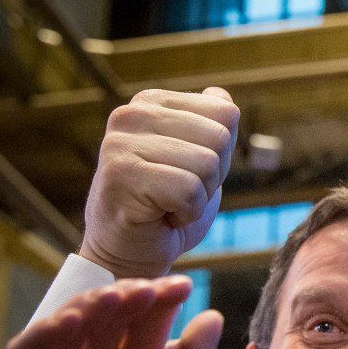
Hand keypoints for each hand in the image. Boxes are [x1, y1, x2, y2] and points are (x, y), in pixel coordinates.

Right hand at [0, 277, 221, 348]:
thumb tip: (210, 319)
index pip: (148, 328)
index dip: (162, 302)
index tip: (184, 286)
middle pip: (108, 322)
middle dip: (127, 301)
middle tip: (147, 291)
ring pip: (65, 333)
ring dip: (87, 311)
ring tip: (112, 300)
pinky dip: (43, 338)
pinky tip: (66, 325)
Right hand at [79, 87, 239, 278]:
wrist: (129, 253)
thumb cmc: (166, 208)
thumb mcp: (197, 159)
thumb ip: (210, 126)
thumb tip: (221, 95)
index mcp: (151, 102)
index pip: (227, 113)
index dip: (221, 153)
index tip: (188, 172)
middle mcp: (131, 113)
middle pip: (220, 137)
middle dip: (212, 176)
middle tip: (177, 193)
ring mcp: (121, 143)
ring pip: (207, 164)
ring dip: (198, 197)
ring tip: (167, 204)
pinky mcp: (121, 175)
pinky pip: (189, 190)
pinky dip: (186, 213)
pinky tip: (160, 216)